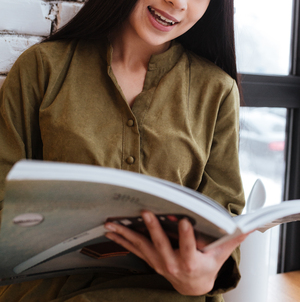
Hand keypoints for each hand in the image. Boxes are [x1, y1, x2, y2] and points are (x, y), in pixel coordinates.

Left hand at [105, 211, 246, 295]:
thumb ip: (233, 238)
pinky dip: (122, 238)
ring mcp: (158, 263)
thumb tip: (251, 225)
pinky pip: (134, 248)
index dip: (187, 235)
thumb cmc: (207, 267)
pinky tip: (111, 230)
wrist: (192, 287)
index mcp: (191, 263)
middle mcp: (172, 264)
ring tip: (113, 223)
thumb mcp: (222, 255)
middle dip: (153, 228)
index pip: (189, 248)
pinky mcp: (149, 259)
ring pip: (141, 246)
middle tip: (146, 213)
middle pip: (161, 245)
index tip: (185, 221)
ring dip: (127, 234)